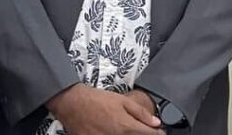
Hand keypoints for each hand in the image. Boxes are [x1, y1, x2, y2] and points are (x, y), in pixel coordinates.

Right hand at [46, 84, 162, 133]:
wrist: (73, 103)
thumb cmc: (96, 100)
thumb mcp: (122, 100)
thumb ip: (141, 112)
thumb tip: (156, 122)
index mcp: (127, 127)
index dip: (157, 133)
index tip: (158, 132)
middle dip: (142, 134)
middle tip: (137, 129)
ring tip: (122, 129)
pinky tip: (112, 131)